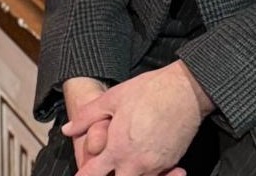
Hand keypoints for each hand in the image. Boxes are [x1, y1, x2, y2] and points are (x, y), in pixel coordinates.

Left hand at [62, 60, 215, 175]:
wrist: (186, 89)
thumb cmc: (151, 90)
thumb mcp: (114, 97)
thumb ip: (88, 115)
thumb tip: (68, 129)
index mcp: (116, 148)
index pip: (92, 175)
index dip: (86, 175)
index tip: (87, 172)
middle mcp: (134, 163)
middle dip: (111, 175)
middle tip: (110, 166)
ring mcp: (153, 166)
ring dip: (131, 174)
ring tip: (129, 162)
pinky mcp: (170, 163)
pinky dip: (153, 175)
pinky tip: (151, 164)